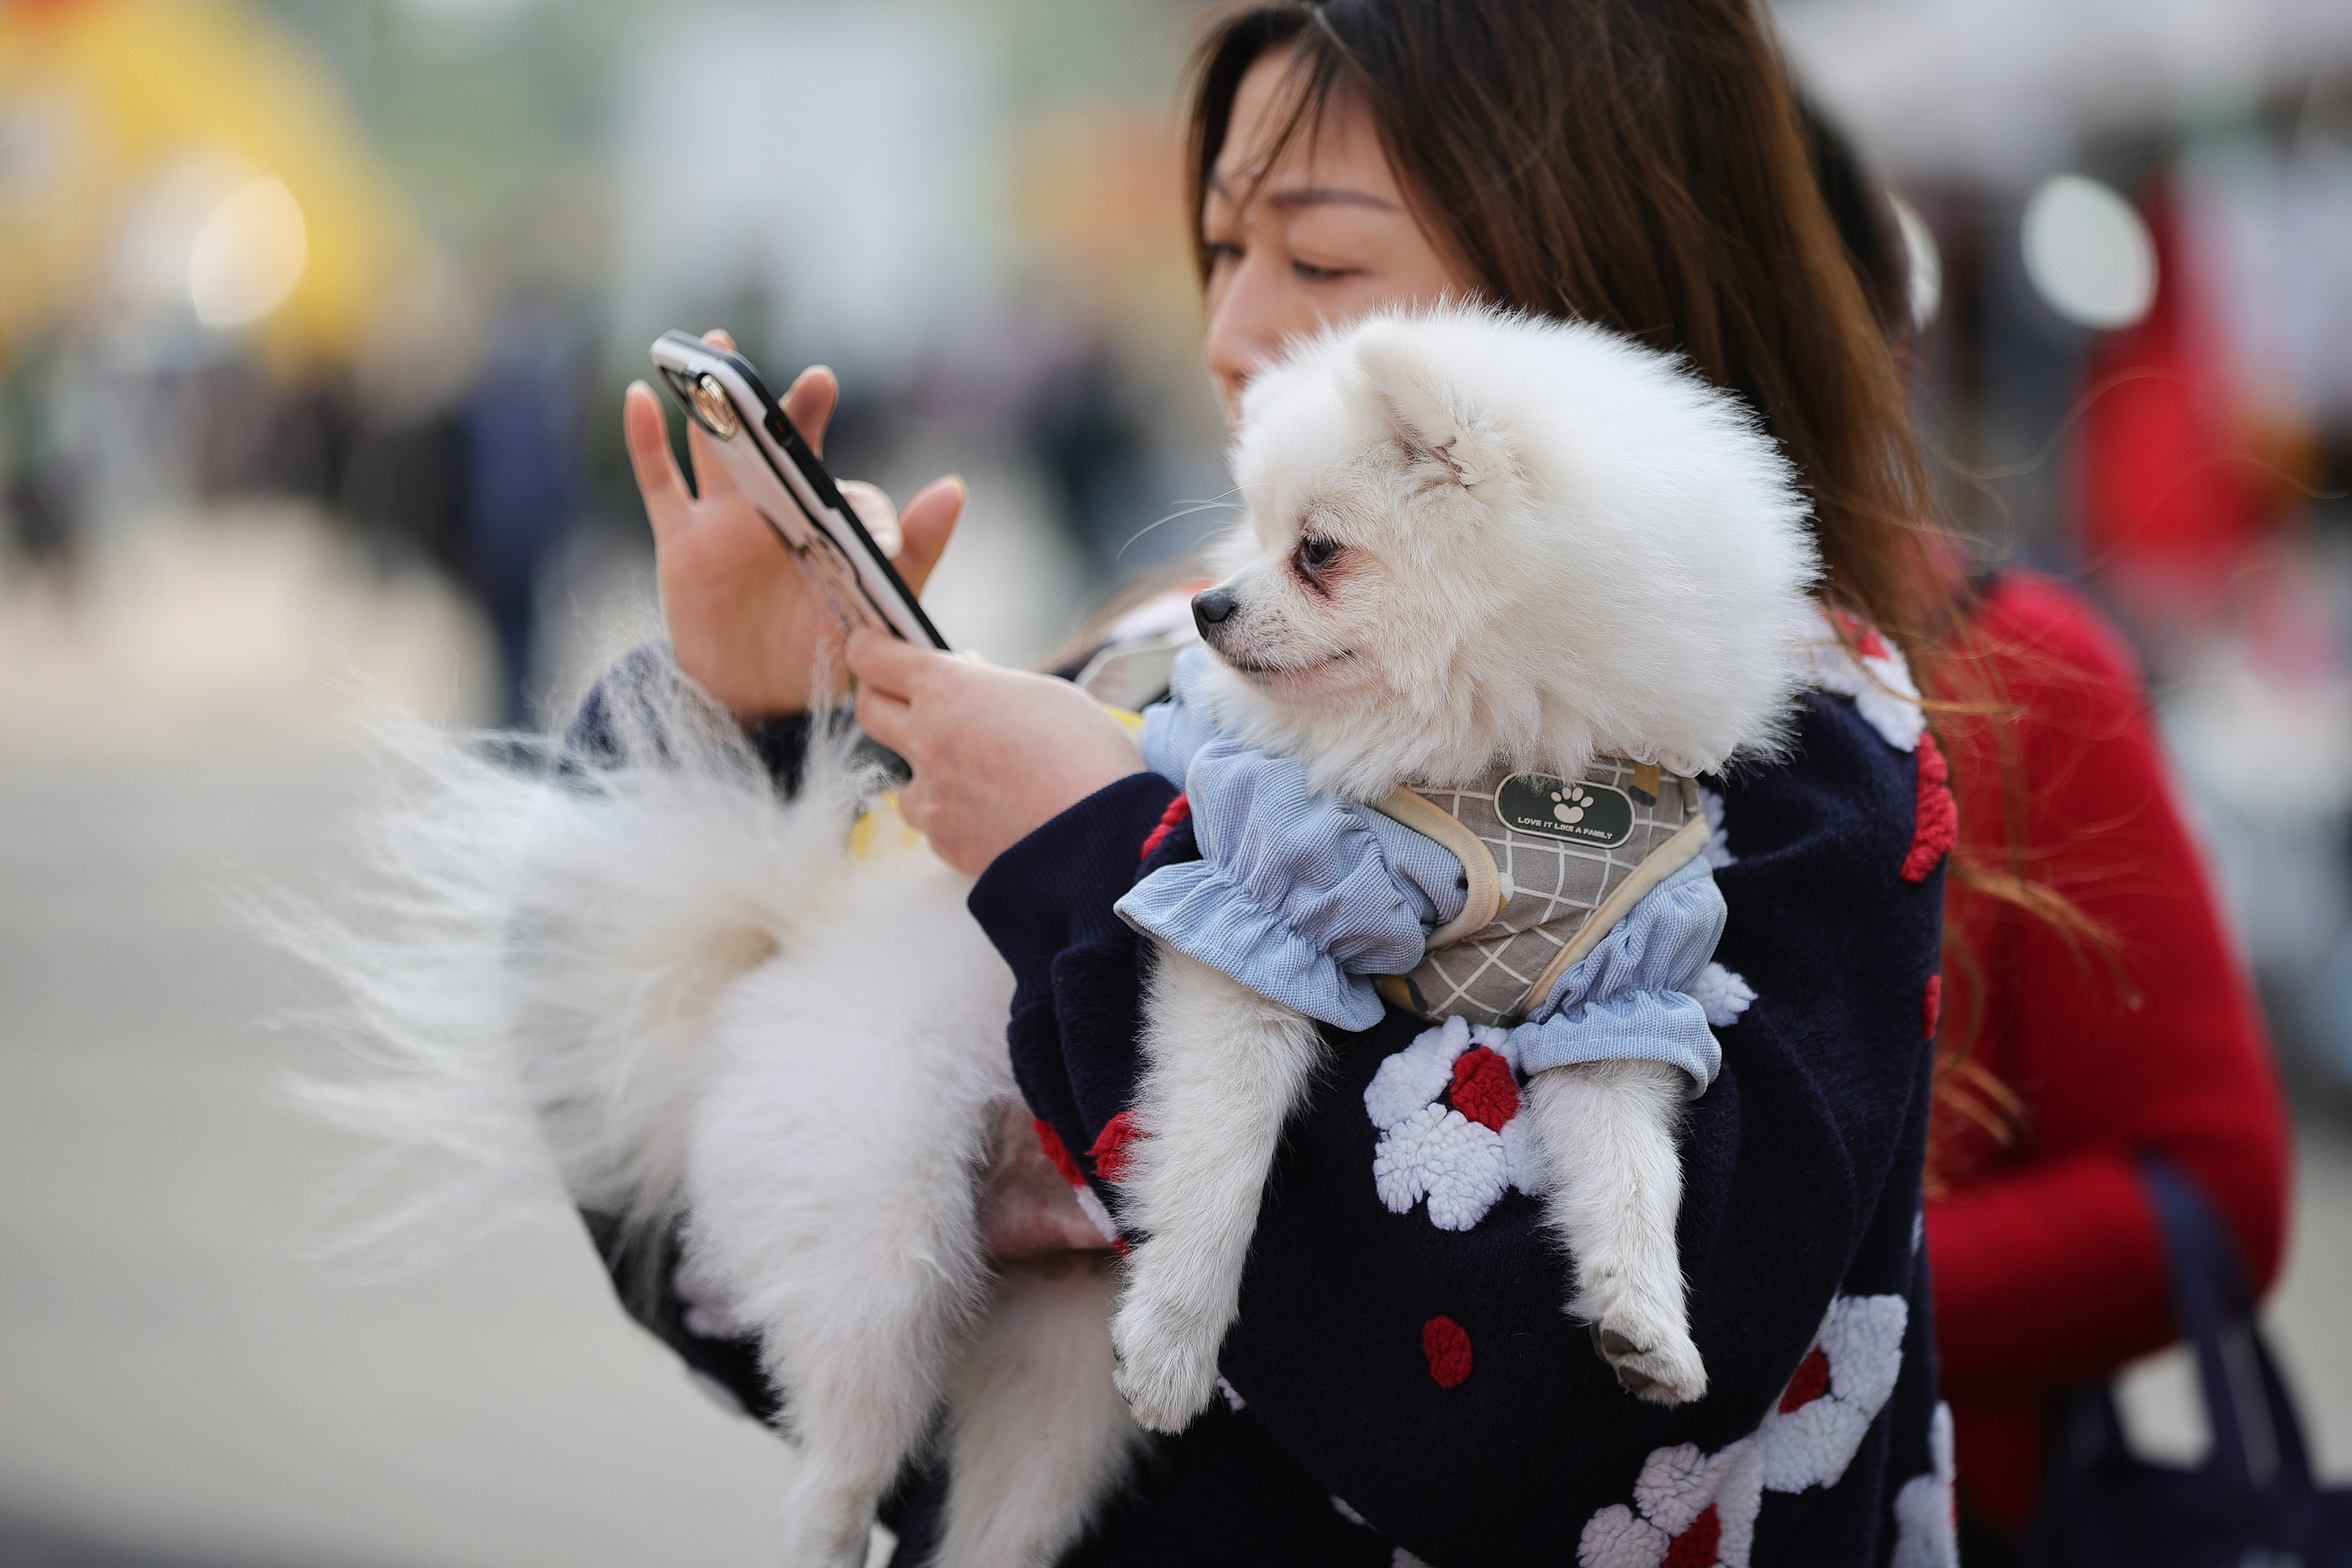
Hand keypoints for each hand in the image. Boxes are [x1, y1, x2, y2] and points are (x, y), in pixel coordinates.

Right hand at [622, 330, 963, 719]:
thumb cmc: (822, 653)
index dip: (864, 510)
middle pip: (783, 445)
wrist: (756, 701)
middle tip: (818, 383)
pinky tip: (639, 396)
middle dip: (795, 411)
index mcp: (828, 524)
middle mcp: (778, 508)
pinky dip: (646, 441)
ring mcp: (725, 520)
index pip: (848, 495)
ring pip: (716, 445)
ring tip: (719, 344)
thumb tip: (954, 487)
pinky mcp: (681, 542)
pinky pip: (660, 482)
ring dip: (715, 397)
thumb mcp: (875, 609)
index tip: (880, 543)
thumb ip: (917, 551)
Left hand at [847, 630, 1145, 874]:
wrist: (1103, 837)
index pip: (872, 657)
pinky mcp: (942, 842)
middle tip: (908, 699)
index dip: (870, 648)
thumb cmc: (1087, 755)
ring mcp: (929, 796)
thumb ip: (991, 685)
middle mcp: (925, 740)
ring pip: (902, 776)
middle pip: (868, 710)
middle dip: (882, 698)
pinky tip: (993, 813)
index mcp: (946, 690)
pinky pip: (933, 822)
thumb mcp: (1045, 694)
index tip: (874, 648)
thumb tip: (968, 676)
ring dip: (926, 769)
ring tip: (976, 774)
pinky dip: (954, 814)